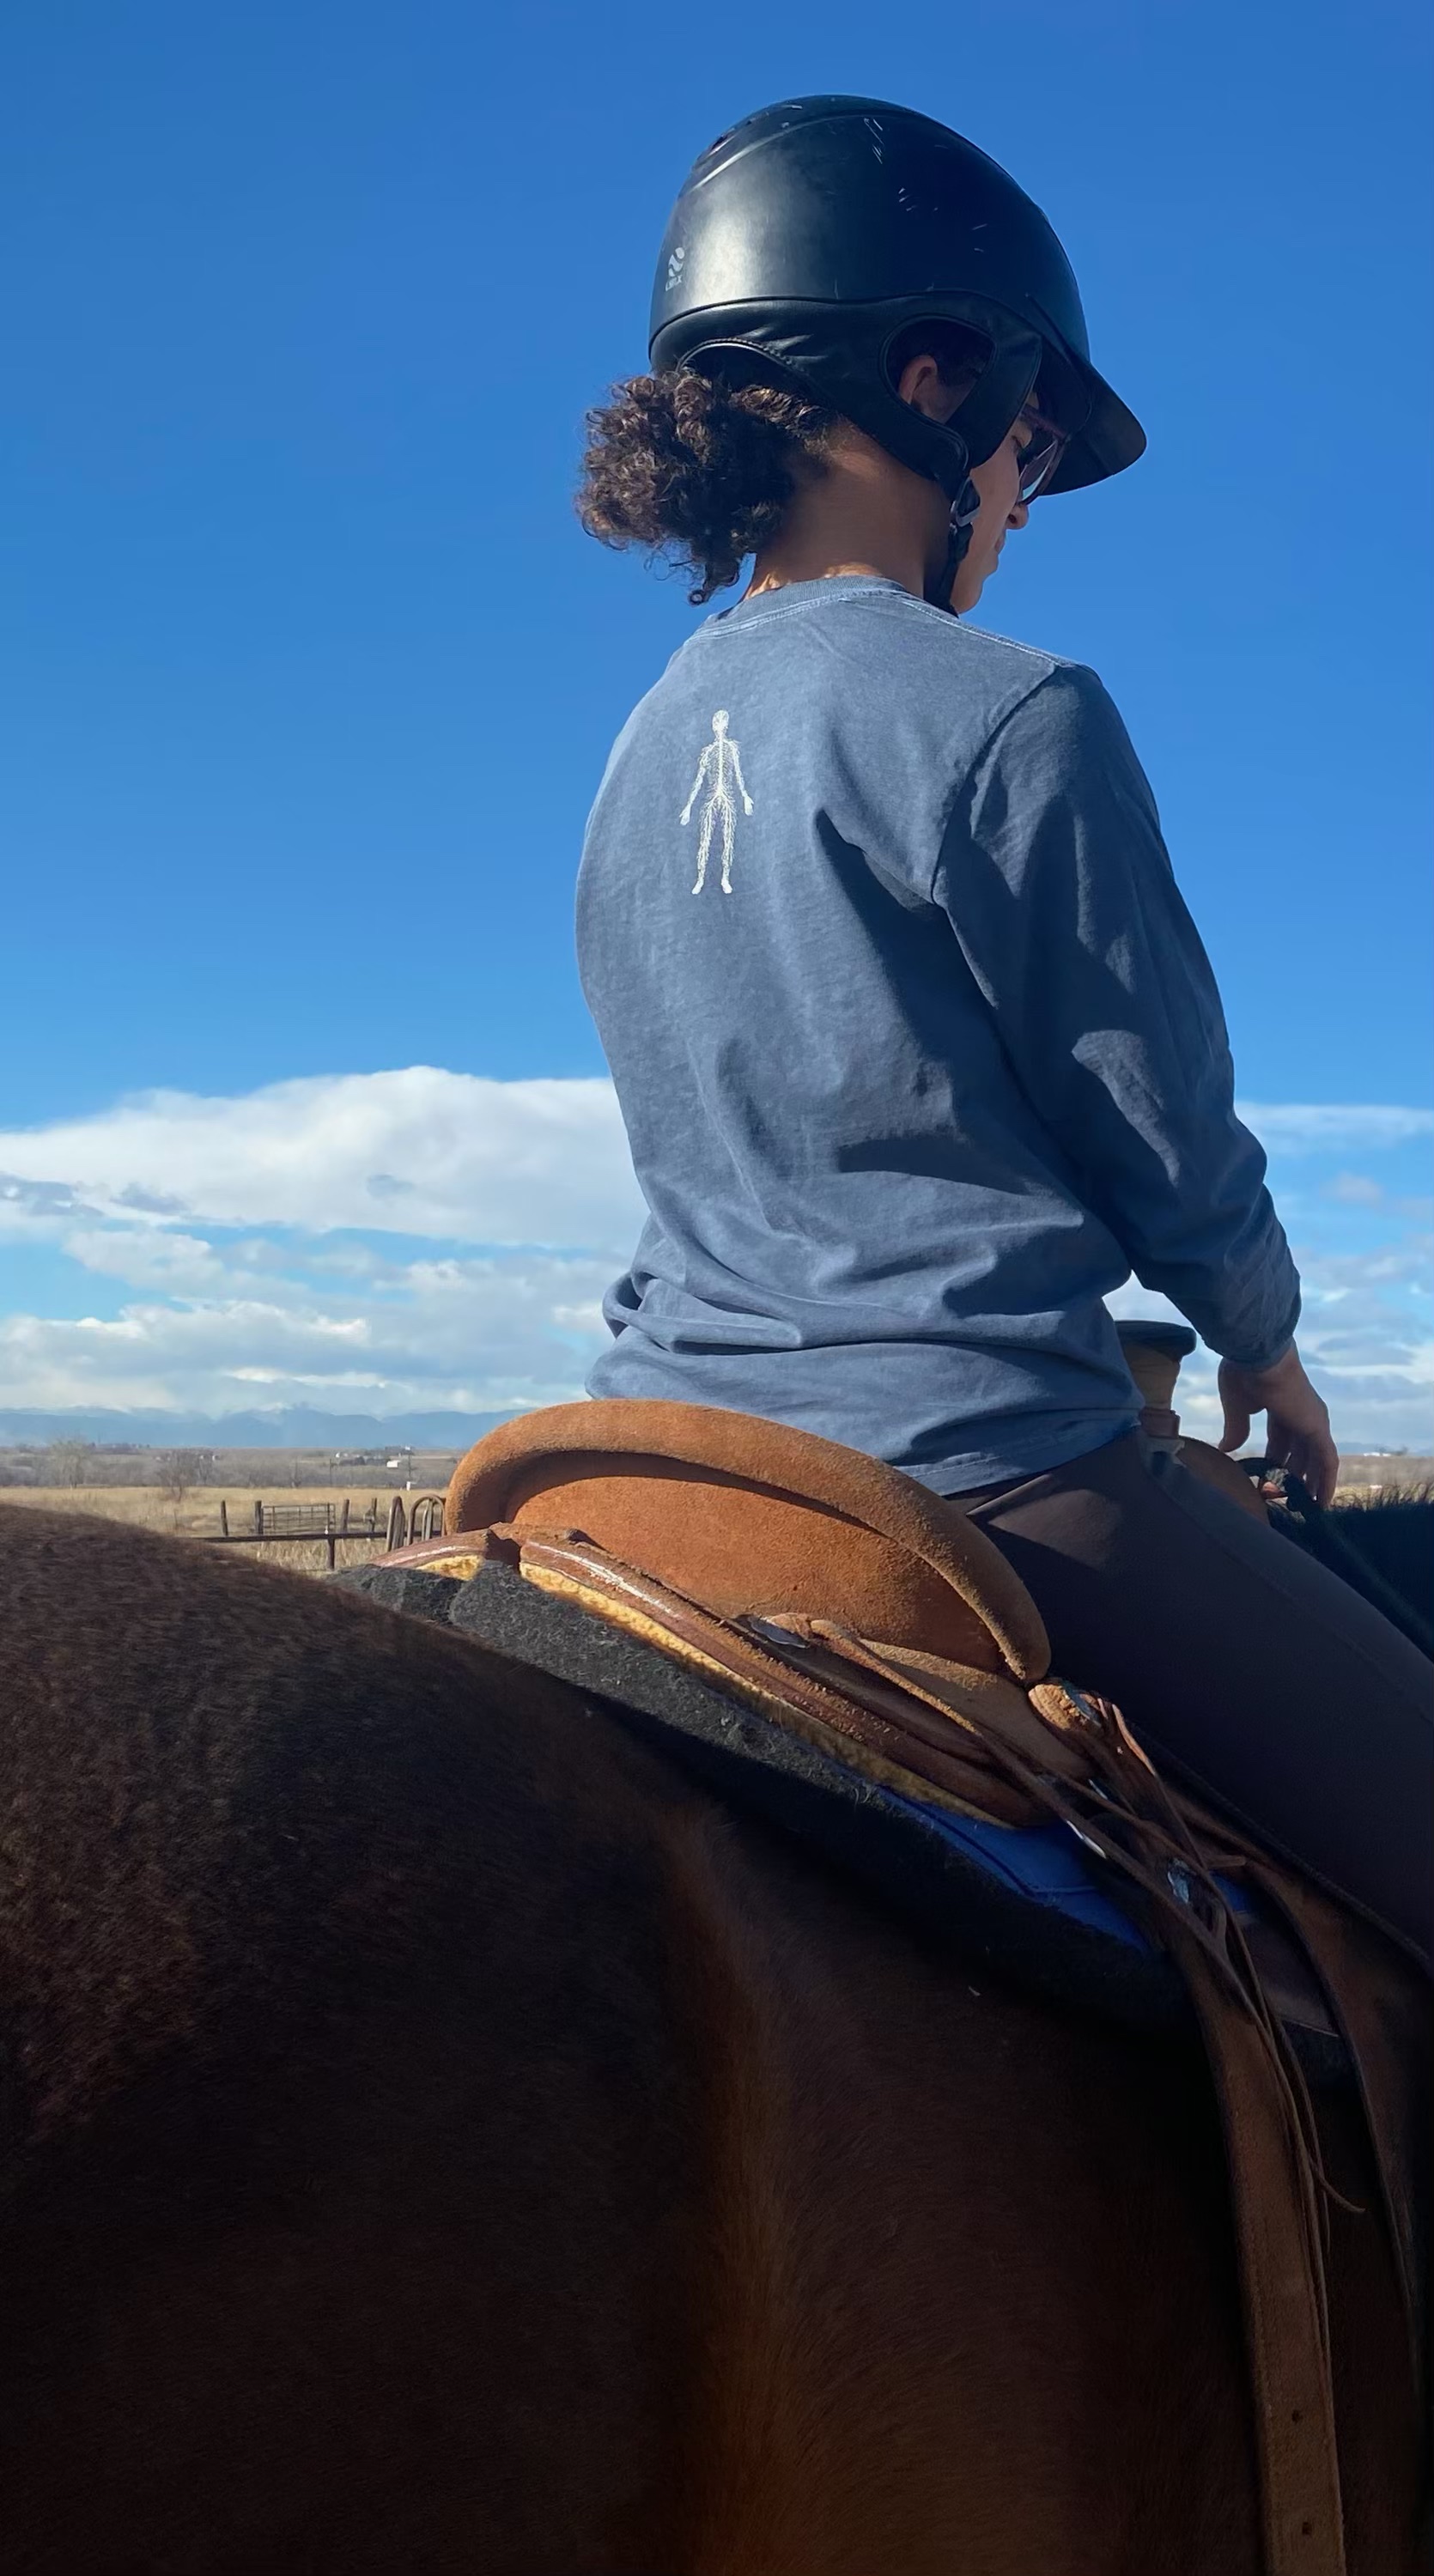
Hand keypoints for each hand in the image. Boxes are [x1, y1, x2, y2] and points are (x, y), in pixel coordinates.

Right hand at [1217, 1344, 1338, 1507]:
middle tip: (1285, 1499)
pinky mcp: (1318, 1430)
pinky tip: (1321, 1502)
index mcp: (1281, 1405)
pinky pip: (1327, 1461)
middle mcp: (1301, 1414)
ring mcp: (1312, 1421)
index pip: (1282, 1439)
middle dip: (1293, 1475)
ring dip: (1312, 1483)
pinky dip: (1326, 1482)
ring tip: (1306, 1508)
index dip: (1275, 1460)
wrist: (1258, 1359)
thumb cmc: (1245, 1375)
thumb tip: (1227, 1448)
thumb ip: (1236, 1428)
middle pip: (1300, 1451)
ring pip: (1317, 1459)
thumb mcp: (1237, 1407)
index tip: (1264, 1480)